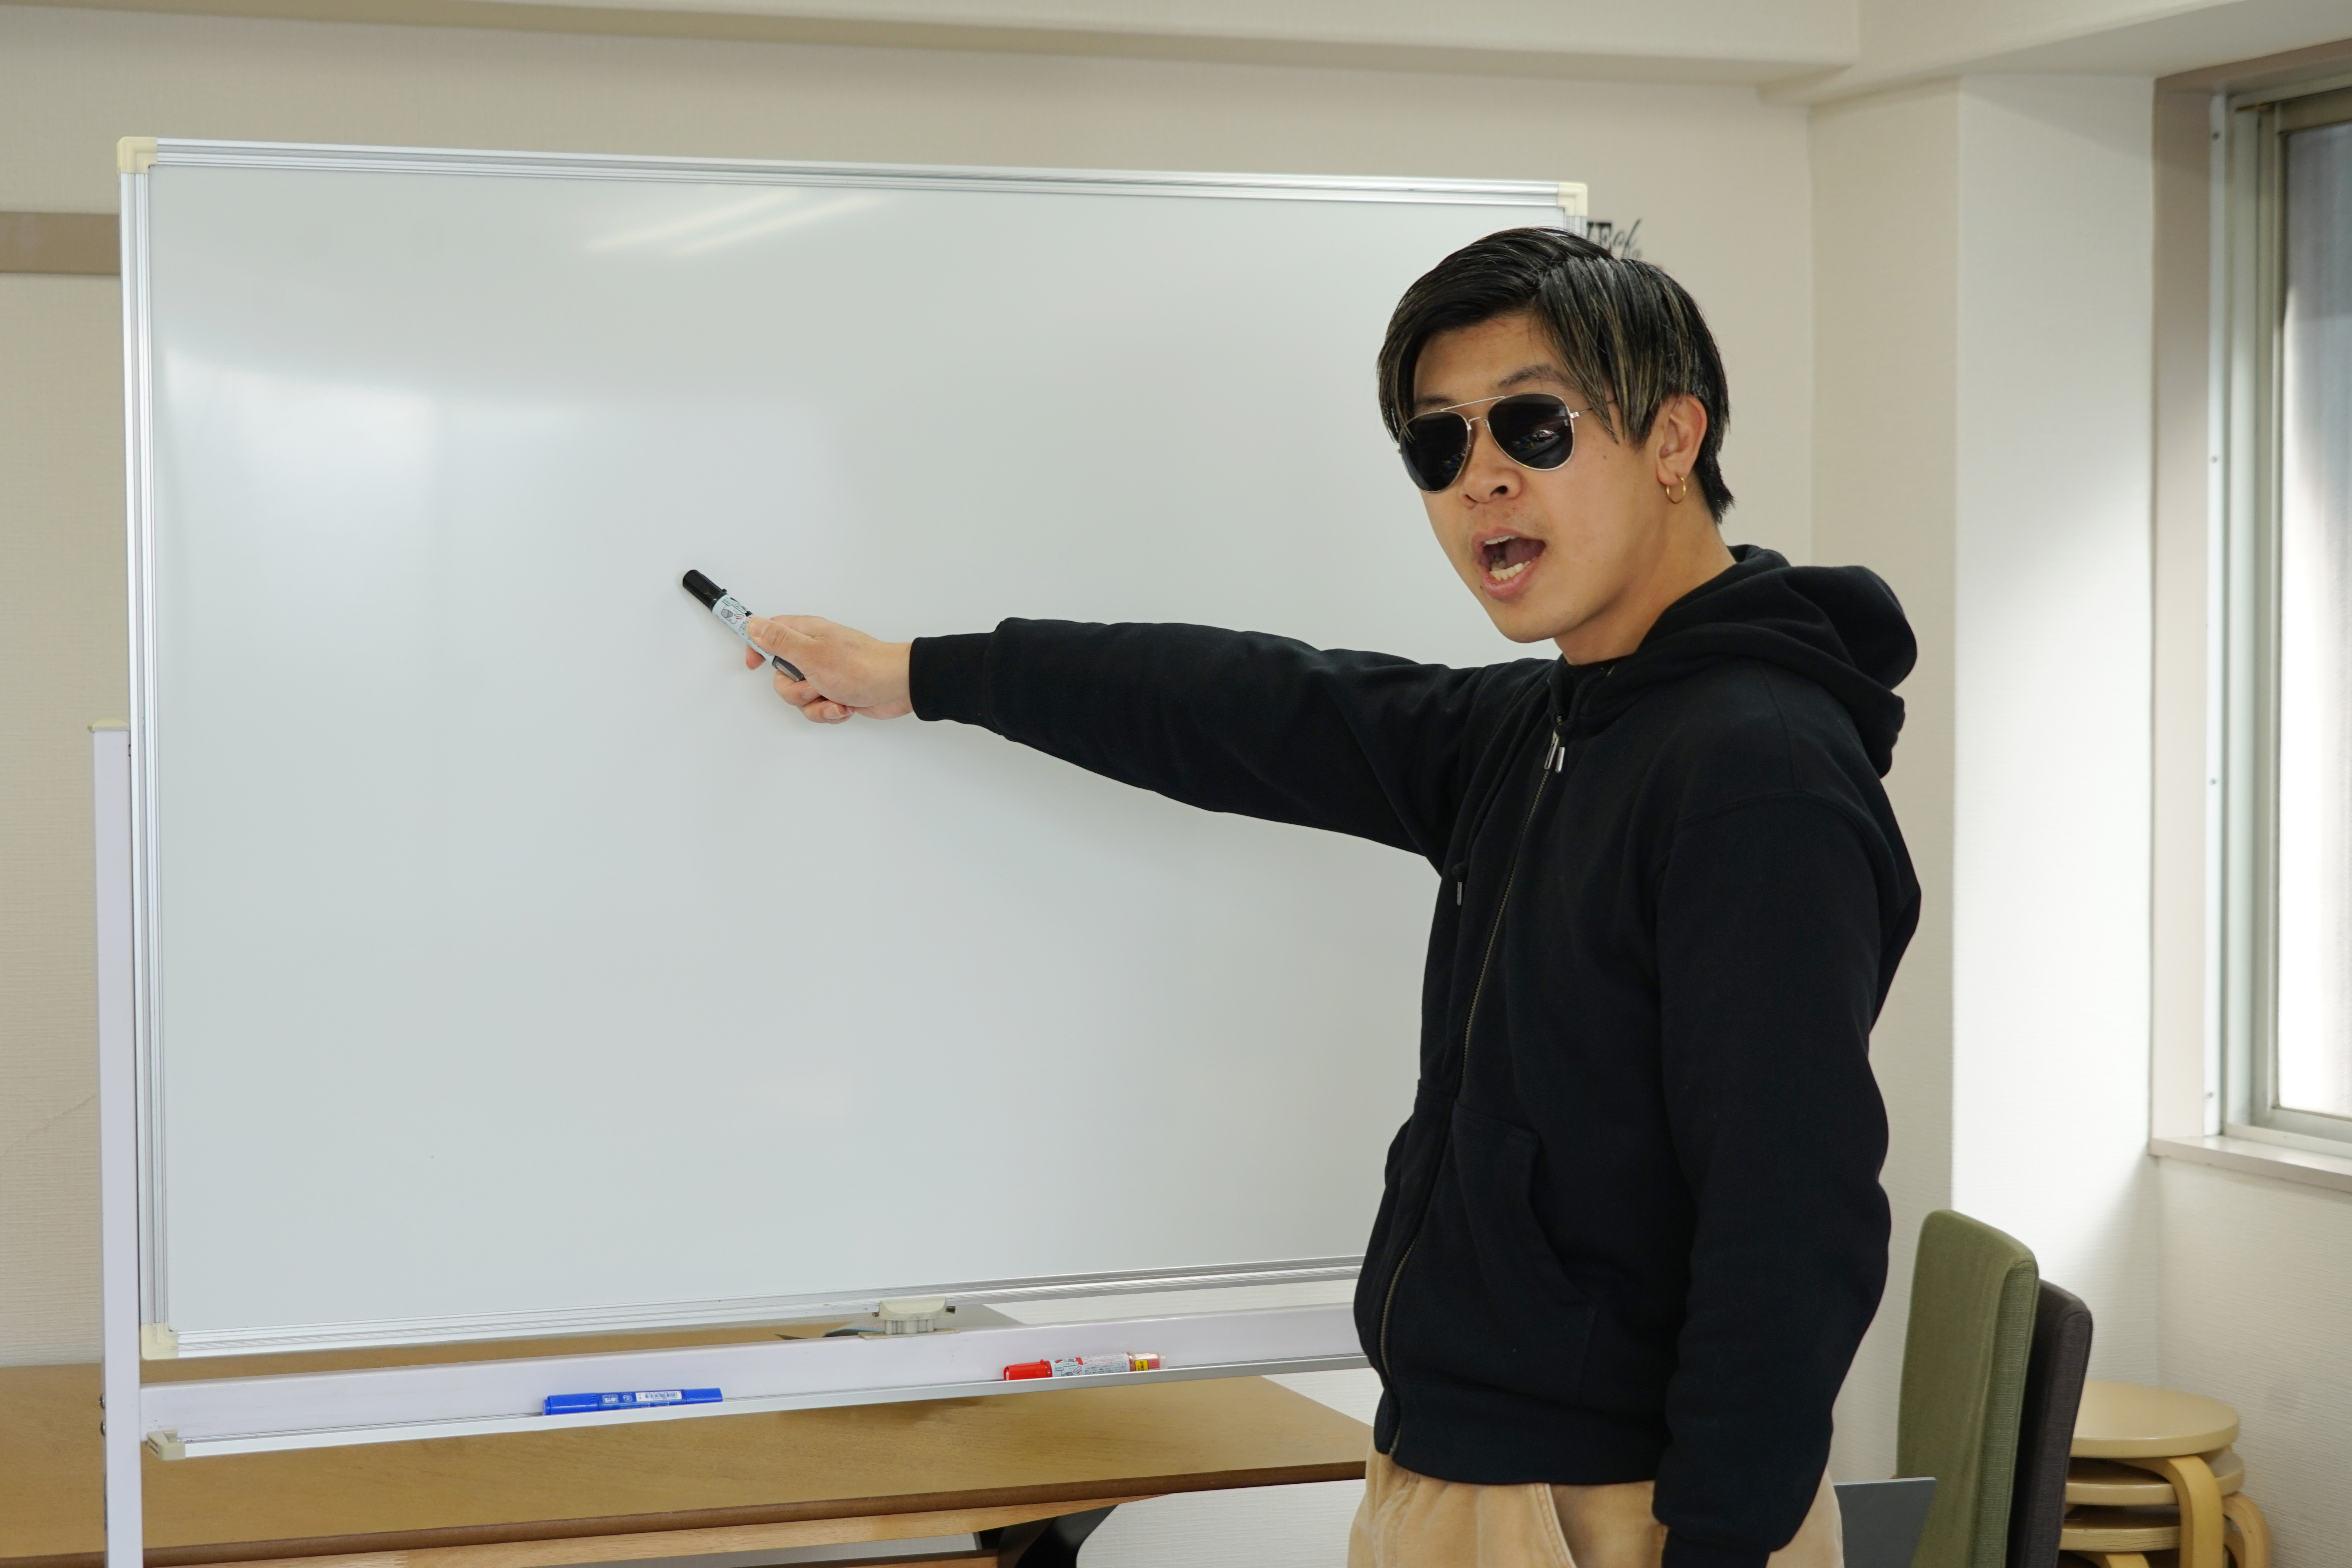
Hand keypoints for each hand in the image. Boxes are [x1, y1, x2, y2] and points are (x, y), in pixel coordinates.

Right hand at [741, 616, 913, 723]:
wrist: (897, 686)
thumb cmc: (860, 667)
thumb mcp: (811, 652)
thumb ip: (779, 640)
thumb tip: (754, 624)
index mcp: (807, 634)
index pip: (770, 633)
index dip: (757, 647)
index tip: (753, 664)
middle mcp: (814, 652)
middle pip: (781, 675)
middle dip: (794, 689)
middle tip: (812, 685)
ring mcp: (826, 673)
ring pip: (800, 696)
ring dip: (815, 704)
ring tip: (834, 697)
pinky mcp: (836, 692)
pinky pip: (818, 707)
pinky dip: (830, 711)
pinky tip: (844, 705)